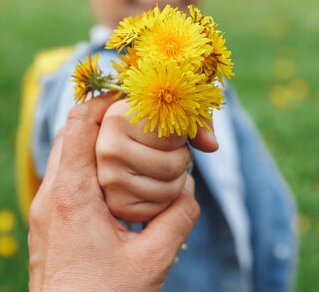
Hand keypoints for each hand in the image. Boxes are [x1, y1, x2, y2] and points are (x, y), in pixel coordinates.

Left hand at [28, 96, 199, 291]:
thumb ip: (178, 219)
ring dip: (93, 143)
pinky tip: (113, 181)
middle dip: (102, 117)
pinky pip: (63, 178)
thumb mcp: (153, 260)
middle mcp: (50, 196)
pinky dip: (86, 167)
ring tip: (127, 143)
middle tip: (135, 115)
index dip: (105, 99)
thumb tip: (188, 190)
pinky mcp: (45, 223)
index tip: (132, 94)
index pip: (80, 123)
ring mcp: (43, 210)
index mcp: (73, 195)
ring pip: (64, 155)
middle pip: (70, 133)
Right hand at [95, 99, 217, 221]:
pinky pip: (160, 208)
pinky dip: (167, 200)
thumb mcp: (176, 110)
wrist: (127, 149)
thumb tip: (210, 146)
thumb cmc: (155, 122)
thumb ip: (197, 120)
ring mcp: (109, 179)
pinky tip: (155, 183)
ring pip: (169, 189)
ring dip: (177, 180)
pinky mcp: (117, 203)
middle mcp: (108, 148)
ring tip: (163, 166)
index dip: (181, 135)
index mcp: (118, 117)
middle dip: (181, 160)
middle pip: (171, 166)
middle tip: (170, 151)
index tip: (171, 130)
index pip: (171, 135)